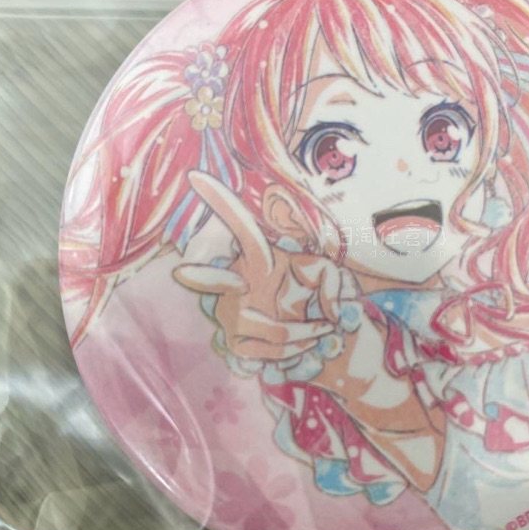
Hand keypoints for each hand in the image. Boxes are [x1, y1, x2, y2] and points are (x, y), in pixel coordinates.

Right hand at [173, 171, 346, 361]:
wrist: (311, 326)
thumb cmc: (311, 288)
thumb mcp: (328, 273)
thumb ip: (335, 284)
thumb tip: (329, 313)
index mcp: (257, 257)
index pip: (240, 228)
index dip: (221, 203)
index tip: (197, 176)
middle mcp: (235, 282)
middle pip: (214, 280)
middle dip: (205, 275)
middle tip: (193, 271)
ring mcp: (230, 314)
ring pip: (273, 331)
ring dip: (307, 334)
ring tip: (327, 330)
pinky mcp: (235, 344)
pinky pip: (269, 353)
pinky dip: (298, 352)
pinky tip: (313, 345)